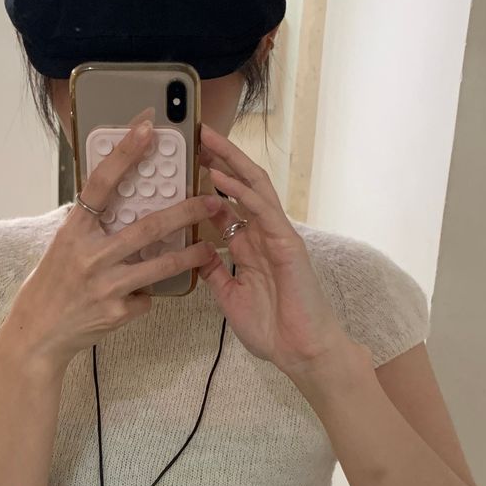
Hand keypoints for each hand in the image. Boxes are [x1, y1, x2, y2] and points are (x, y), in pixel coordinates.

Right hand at [0, 110, 218, 371]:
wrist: (37, 334)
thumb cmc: (51, 284)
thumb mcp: (63, 246)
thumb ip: (91, 227)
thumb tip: (122, 201)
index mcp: (74, 231)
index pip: (101, 183)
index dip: (124, 154)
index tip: (147, 129)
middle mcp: (90, 256)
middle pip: (147, 227)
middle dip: (185, 212)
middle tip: (210, 201)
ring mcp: (105, 286)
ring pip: (160, 265)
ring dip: (190, 255)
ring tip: (210, 247)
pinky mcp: (117, 312)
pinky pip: (146, 297)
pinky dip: (146, 294)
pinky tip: (134, 297)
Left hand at [195, 123, 350, 376]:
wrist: (299, 352)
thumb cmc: (272, 328)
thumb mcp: (230, 297)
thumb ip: (216, 273)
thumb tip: (197, 255)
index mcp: (250, 245)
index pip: (228, 202)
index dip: (208, 180)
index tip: (185, 162)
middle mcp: (264, 234)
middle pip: (243, 184)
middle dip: (221, 158)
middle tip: (197, 134)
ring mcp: (278, 236)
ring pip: (256, 187)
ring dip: (231, 162)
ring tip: (208, 141)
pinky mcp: (288, 244)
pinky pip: (264, 211)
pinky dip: (242, 193)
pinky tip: (222, 178)